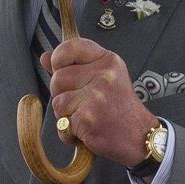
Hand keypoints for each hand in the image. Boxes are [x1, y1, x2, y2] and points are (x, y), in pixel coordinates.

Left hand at [41, 37, 157, 167]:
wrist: (139, 137)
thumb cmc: (119, 108)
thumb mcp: (102, 78)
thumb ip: (73, 66)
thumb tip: (45, 56)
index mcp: (107, 60)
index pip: (71, 46)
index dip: (59, 58)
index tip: (61, 69)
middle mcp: (104, 75)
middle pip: (58, 78)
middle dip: (62, 94)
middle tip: (81, 103)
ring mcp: (96, 96)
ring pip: (58, 101)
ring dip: (66, 115)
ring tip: (86, 116)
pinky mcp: (88, 117)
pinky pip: (62, 124)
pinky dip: (69, 132)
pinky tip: (86, 130)